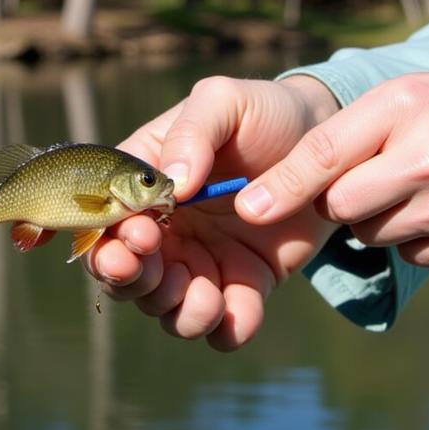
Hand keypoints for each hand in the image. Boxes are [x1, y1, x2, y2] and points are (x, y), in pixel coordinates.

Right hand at [86, 74, 340, 350]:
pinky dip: (228, 327)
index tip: (142, 235)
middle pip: (125, 278)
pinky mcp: (245, 283)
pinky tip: (240, 305)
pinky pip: (226, 325)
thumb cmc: (263, 112)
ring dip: (179, 312)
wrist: (325, 139)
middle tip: (168, 271)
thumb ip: (192, 133)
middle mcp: (165, 230)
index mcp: (142, 186)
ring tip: (206, 294)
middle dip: (135, 284)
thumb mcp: (224, 102)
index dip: (110, 240)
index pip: (104, 223)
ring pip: (168, 310)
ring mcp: (202, 261)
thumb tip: (172, 182)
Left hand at [236, 70, 428, 265]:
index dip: (283, 184)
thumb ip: (354, 128)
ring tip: (416, 185)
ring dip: (377, 217)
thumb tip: (289, 176)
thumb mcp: (413, 94)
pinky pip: (407, 254)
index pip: (326, 152)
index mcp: (407, 108)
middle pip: (340, 205)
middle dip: (339, 199)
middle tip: (369, 178)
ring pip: (370, 234)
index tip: (248, 208)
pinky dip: (412, 238)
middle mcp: (427, 160)